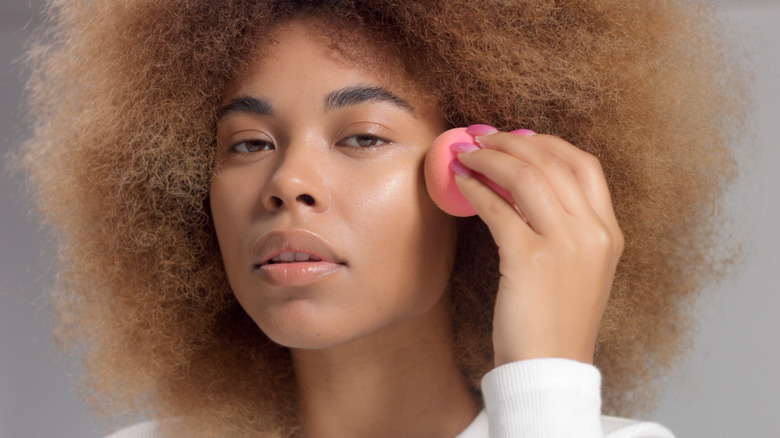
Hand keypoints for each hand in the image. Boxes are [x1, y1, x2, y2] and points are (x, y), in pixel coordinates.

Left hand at [452, 128, 623, 365]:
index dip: (547, 143)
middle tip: (481, 138)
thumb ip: (561, 228)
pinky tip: (459, 184)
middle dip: (511, 141)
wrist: (549, 368)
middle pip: (551, 161)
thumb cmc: (554, 321)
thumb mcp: (577, 269)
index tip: (517, 138)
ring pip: (524, 175)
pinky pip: (497, 208)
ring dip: (489, 158)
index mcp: (608, 233)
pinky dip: (474, 189)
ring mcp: (565, 244)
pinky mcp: (530, 259)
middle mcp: (593, 232)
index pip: (584, 165)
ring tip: (465, 154)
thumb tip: (515, 186)